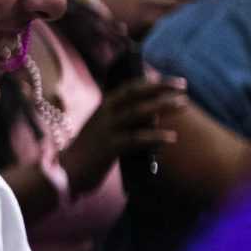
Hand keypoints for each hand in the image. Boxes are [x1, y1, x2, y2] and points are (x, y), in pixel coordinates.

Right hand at [56, 74, 184, 193]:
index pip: (130, 87)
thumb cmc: (89, 151)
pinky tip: (171, 137)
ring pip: (138, 112)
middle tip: (183, 86)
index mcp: (103, 107)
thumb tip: (154, 116)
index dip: (151, 82)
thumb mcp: (104, 128)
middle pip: (136, 94)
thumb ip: (124, 119)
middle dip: (161, 88)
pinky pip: (137, 139)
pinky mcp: (109, 147)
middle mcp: (105, 114)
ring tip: (182, 104)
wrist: (67, 170)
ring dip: (162, 106)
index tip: (169, 80)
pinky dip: (155, 137)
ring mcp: (106, 129)